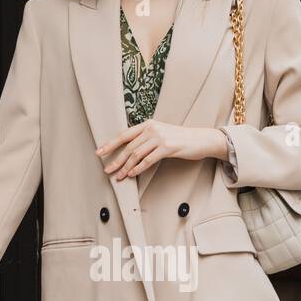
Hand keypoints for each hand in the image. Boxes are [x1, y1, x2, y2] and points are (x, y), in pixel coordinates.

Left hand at [96, 122, 228, 179]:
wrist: (200, 139)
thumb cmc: (180, 139)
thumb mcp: (161, 134)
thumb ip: (146, 138)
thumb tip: (130, 151)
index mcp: (148, 124)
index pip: (124, 135)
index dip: (110, 144)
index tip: (99, 152)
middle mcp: (152, 129)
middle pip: (128, 147)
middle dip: (116, 160)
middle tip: (107, 170)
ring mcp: (160, 137)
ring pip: (136, 155)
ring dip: (126, 167)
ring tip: (119, 176)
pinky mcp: (167, 147)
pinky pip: (148, 160)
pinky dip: (138, 169)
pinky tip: (132, 174)